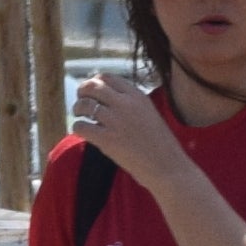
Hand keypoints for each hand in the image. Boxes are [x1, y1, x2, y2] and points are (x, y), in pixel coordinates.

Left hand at [67, 67, 183, 179]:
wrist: (168, 167)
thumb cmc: (160, 145)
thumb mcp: (149, 114)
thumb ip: (131, 104)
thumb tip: (106, 100)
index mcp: (137, 96)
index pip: (108, 78)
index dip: (95, 82)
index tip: (92, 91)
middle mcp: (125, 104)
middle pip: (93, 86)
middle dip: (82, 91)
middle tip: (80, 100)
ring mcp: (115, 121)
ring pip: (84, 105)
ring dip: (78, 109)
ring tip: (79, 116)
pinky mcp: (106, 139)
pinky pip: (81, 126)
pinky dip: (77, 128)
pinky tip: (82, 132)